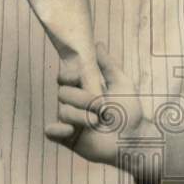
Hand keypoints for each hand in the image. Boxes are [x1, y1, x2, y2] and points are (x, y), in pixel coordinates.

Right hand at [45, 43, 145, 167]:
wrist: (133, 140)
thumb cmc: (130, 111)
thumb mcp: (121, 84)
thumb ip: (108, 65)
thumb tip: (98, 43)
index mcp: (84, 90)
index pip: (64, 78)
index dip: (67, 75)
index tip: (77, 77)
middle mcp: (74, 104)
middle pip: (63, 93)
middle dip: (83, 98)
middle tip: (101, 107)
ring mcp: (70, 121)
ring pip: (62, 111)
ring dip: (81, 116)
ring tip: (98, 122)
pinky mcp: (68, 138)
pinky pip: (50, 132)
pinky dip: (57, 130)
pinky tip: (71, 130)